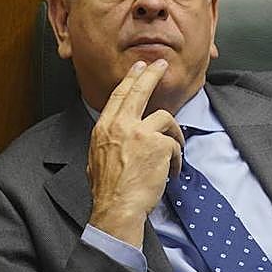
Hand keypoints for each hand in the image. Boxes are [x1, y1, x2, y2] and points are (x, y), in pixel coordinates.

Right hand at [87, 60, 184, 247]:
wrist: (117, 207)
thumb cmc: (108, 191)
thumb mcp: (96, 159)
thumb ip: (109, 142)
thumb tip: (119, 138)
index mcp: (104, 129)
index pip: (119, 96)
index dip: (130, 79)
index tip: (139, 68)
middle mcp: (120, 126)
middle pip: (139, 90)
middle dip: (151, 74)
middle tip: (160, 64)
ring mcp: (140, 133)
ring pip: (165, 119)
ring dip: (174, 135)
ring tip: (174, 153)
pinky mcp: (158, 145)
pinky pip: (175, 145)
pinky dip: (176, 160)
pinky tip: (170, 173)